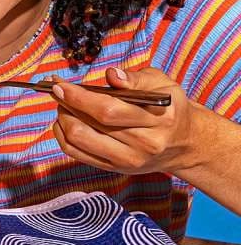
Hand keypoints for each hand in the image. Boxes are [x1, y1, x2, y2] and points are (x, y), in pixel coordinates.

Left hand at [51, 65, 203, 177]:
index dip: (79, 97)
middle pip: (90, 126)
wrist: (185, 143)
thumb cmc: (169, 108)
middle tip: (59, 91)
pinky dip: (63, 136)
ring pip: (79, 140)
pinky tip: (64, 122)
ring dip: (63, 119)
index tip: (60, 85)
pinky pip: (77, 154)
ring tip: (64, 105)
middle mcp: (143, 144)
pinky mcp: (115, 169)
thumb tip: (111, 75)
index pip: (108, 110)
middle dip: (66, 105)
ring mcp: (128, 160)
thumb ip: (136, 79)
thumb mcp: (163, 84)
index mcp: (158, 121)